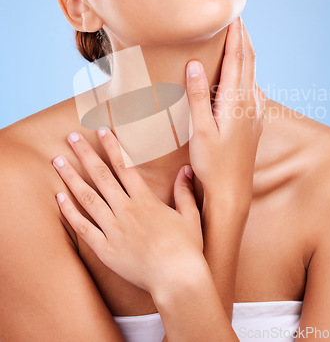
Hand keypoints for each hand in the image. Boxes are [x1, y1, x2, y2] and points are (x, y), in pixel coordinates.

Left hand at [52, 128, 203, 295]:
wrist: (177, 279)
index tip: (101, 131)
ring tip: (58, 161)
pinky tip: (59, 198)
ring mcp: (114, 229)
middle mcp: (126, 210)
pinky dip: (70, 212)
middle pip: (101, 176)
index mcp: (145, 200)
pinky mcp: (106, 249)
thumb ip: (184, 190)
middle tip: (71, 137)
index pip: (124, 166)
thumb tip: (186, 169)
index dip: (112, 146)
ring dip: (71, 178)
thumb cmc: (186, 248)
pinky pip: (84, 228)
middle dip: (85, 154)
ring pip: (88, 197)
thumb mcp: (190, 215)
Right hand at [185, 16, 265, 211]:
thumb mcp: (200, 131)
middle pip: (249, 61)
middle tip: (237, 18)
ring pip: (253, 73)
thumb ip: (197, 96)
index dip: (235, 35)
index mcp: (236, 101)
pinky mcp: (254, 120)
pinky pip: (253, 87)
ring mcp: (255, 111)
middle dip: (244, 38)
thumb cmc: (213, 163)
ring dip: (246, 53)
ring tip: (238, 39)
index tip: (233, 15)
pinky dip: (247, 72)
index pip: (237, 59)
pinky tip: (241, 74)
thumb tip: (196, 63)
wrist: (232, 191)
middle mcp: (250, 102)